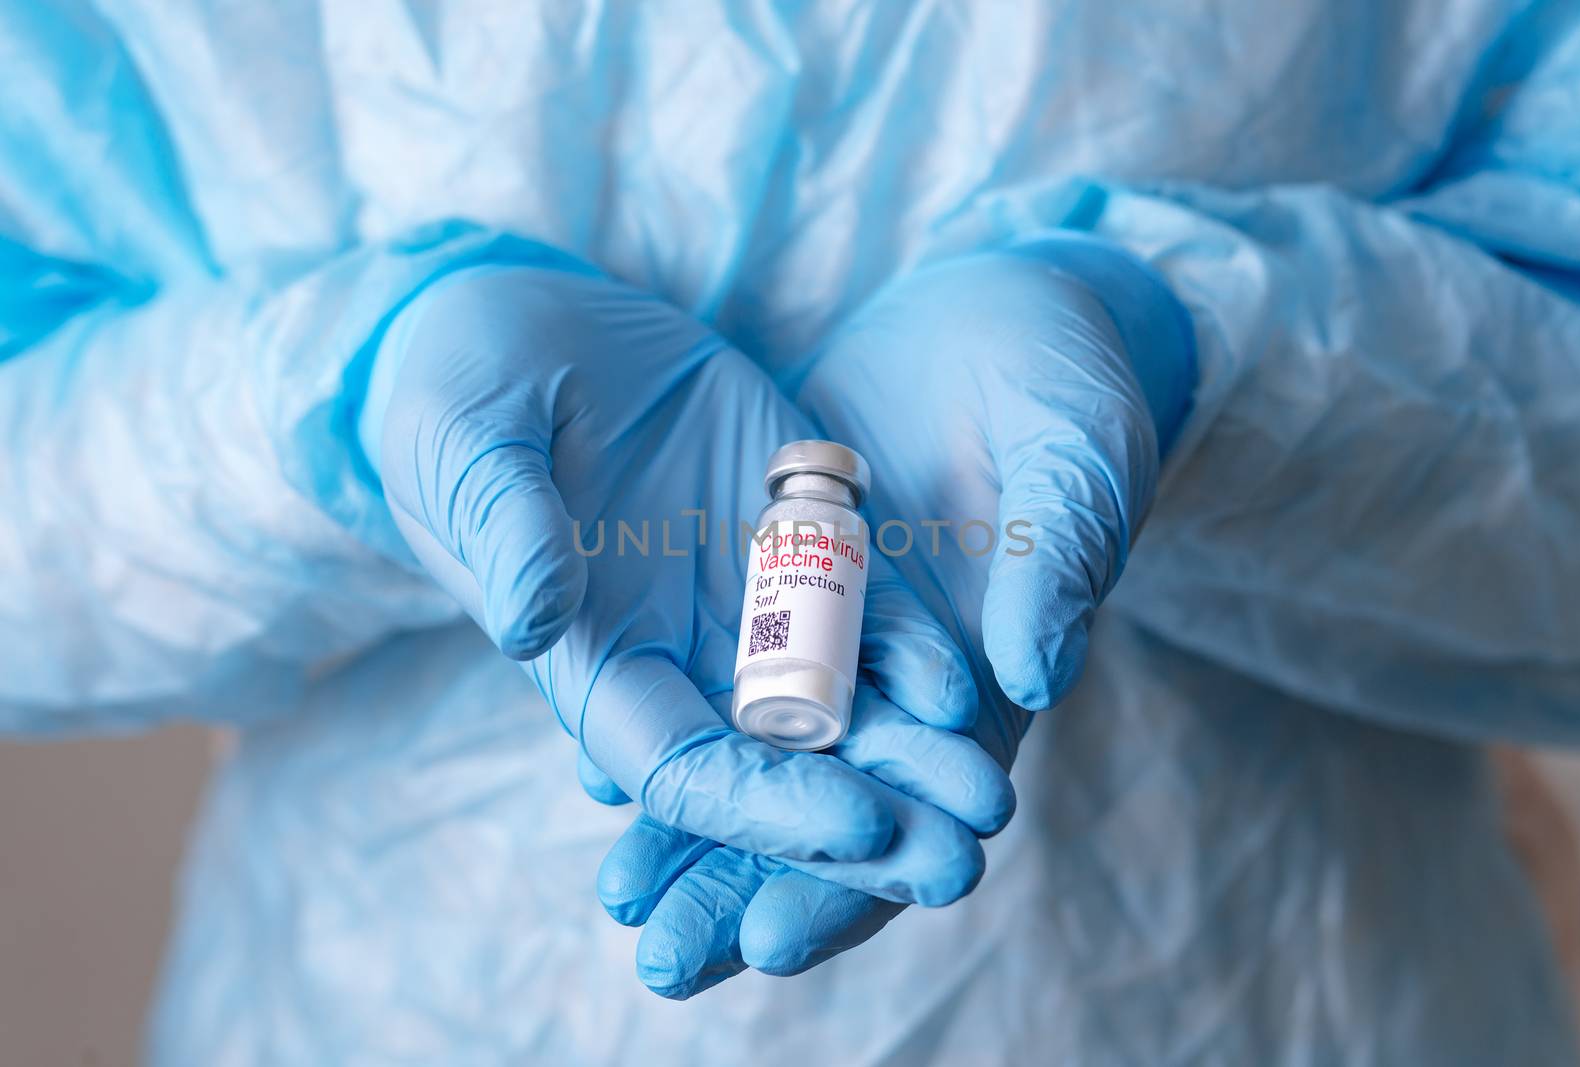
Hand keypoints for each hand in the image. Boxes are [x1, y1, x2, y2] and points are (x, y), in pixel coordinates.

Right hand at [357, 257, 1013, 895]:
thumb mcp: (469, 443)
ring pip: (842, 705)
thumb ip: (508, 530)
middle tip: (961, 866)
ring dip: (915, 759)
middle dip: (867, 825)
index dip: (766, 807)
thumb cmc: (462, 388)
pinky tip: (968, 688)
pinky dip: (912, 652)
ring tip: (992, 801)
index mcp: (597, 658)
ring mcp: (744, 597)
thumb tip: (536, 624)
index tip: (857, 824)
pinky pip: (866, 606)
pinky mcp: (794, 532)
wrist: (521, 319)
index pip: (683, 768)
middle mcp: (680, 650)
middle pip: (781, 766)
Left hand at [599, 235, 1195, 994]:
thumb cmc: (1069, 374)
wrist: (1008, 309)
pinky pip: (722, 660)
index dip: (854, 875)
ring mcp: (839, 627)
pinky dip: (676, 713)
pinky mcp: (783, 573)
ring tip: (619, 898)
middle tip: (662, 960)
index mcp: (990, 671)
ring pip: (762, 748)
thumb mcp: (1074, 453)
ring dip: (696, 826)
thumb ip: (1059, 556)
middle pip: (823, 799)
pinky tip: (604, 774)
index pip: (919, 799)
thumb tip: (1034, 677)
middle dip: (745, 882)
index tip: (776, 939)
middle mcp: (906, 675)